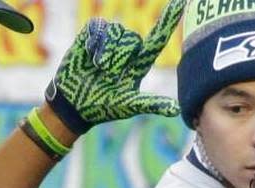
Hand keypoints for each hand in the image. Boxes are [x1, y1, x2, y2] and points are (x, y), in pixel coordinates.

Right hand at [45, 0, 182, 134]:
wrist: (74, 102)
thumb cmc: (102, 106)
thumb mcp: (128, 106)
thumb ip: (151, 104)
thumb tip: (176, 110)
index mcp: (139, 63)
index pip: (157, 39)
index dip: (168, 21)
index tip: (180, 3)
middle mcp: (127, 48)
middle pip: (132, 38)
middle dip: (118, 57)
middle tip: (106, 74)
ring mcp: (109, 39)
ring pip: (115, 31)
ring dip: (104, 52)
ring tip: (97, 67)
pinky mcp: (92, 33)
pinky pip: (97, 26)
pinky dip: (92, 42)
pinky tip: (88, 55)